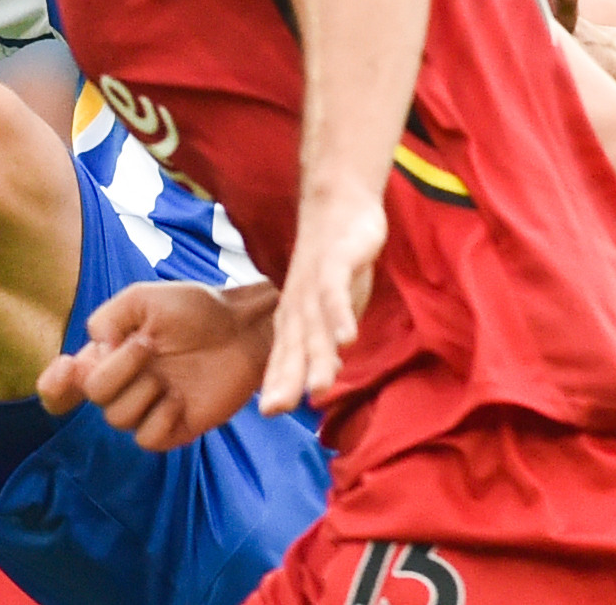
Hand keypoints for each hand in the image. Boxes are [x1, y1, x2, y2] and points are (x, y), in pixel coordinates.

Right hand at [38, 281, 275, 449]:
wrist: (242, 329)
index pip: (64, 384)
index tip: (68, 368)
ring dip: (143, 391)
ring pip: (118, 418)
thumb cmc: (194, 310)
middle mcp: (124, 385)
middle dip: (118, 369)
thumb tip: (94, 353)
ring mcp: (148, 408)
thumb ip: (108, 318)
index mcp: (109, 356)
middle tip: (149, 344)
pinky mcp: (173, 429)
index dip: (53, 385)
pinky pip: (147, 439)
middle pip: (94, 395)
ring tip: (169, 372)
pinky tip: (180, 398)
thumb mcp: (143, 298)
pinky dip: (160, 417)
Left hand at [259, 183, 384, 414]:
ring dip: (318, 357)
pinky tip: (347, 339)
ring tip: (319, 389)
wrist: (337, 202)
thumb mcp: (326, 305)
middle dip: (287, 379)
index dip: (277, 382)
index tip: (268, 412)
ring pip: (316, 326)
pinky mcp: (338, 263)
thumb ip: (324, 338)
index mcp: (295, 315)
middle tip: (276, 410)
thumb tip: (325, 375)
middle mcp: (300, 303)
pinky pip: (338, 293)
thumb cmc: (333, 263)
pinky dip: (341, 315)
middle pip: (295, 346)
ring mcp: (317, 283)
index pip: (284, 354)